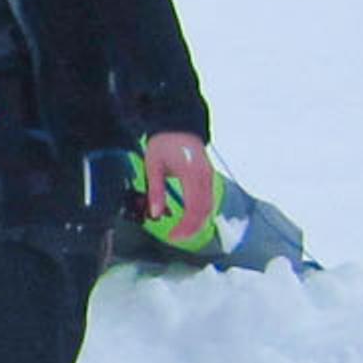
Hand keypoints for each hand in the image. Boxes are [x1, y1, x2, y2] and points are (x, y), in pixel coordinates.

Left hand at [138, 130, 218, 248]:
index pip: (193, 209)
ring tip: (180, 231)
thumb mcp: (153, 166)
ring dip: (197, 223)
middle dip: (191, 229)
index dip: (185, 227)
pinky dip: (200, 213)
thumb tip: (155, 214)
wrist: (178, 125)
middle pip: (204, 211)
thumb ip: (155, 191)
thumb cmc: (164, 143)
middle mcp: (205, 177)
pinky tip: (187, 218)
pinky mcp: (208, 176)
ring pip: (209, 207)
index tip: (172, 236)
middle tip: (175, 237)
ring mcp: (209, 176)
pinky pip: (208, 200)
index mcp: (191, 174)